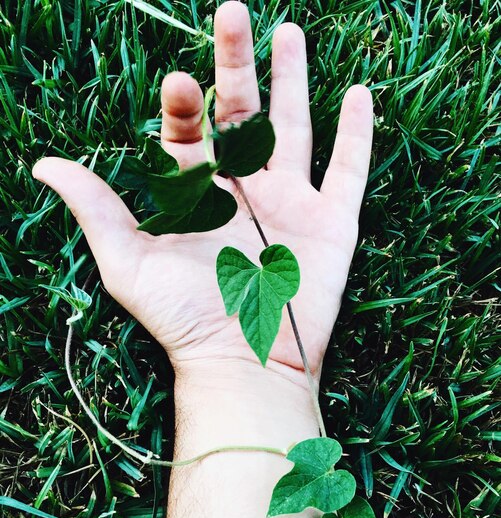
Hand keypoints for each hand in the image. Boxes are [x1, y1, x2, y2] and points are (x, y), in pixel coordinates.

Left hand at [32, 1, 372, 384]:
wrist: (243, 363)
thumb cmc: (182, 318)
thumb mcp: (129, 262)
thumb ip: (96, 209)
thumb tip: (43, 165)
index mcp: (198, 193)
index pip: (189, 130)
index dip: (183, 102)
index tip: (179, 86)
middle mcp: (243, 189)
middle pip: (242, 112)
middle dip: (237, 63)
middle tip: (233, 12)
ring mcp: (291, 203)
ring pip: (295, 128)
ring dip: (293, 81)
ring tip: (288, 33)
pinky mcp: (332, 224)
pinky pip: (348, 170)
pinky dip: (356, 134)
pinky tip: (358, 94)